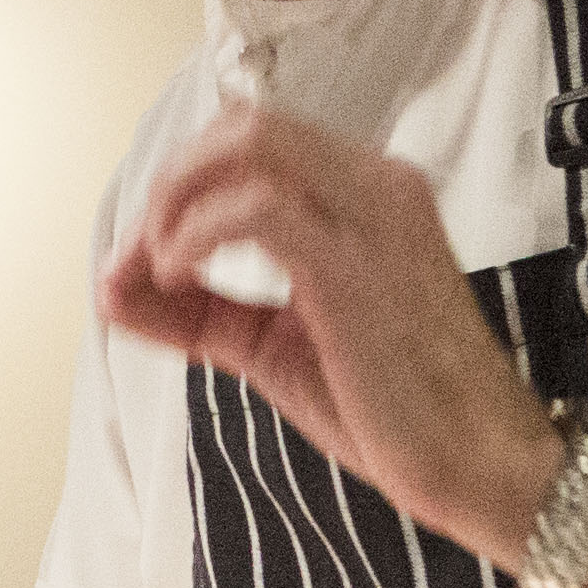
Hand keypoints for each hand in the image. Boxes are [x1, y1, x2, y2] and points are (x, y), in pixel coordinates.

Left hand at [99, 103, 569, 559]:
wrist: (479, 463)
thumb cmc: (392, 407)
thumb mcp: (273, 345)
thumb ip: (195, 311)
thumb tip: (109, 289)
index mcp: (367, 192)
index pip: (254, 142)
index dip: (181, 184)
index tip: (140, 257)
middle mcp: (377, 184)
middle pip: (243, 124)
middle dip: (170, 183)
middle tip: (140, 256)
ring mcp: (371, 215)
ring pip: (247, 143)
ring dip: (175, 201)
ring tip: (157, 268)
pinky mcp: (354, 263)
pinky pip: (254, 208)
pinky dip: (193, 234)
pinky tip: (179, 278)